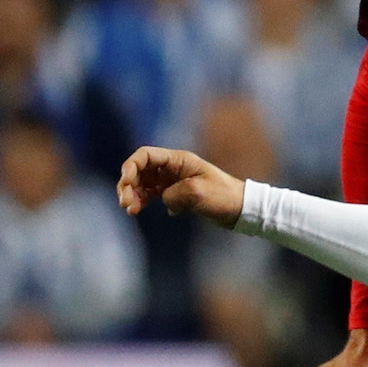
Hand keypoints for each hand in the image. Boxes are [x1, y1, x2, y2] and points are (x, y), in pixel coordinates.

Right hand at [118, 146, 243, 225]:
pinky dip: (144, 201)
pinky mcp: (177, 194)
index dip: (130, 167)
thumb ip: (172, 194)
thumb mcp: (196, 193)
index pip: (145, 155)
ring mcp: (174, 181)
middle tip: (126, 205)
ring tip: (131, 211)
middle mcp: (174, 168)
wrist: (241, 210)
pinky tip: (142, 210)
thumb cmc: (223, 197)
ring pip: (144, 183)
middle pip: (140, 170)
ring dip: (134, 195)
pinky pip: (153, 194)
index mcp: (179, 160)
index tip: (126, 184)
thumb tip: (163, 200)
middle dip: (128, 185)